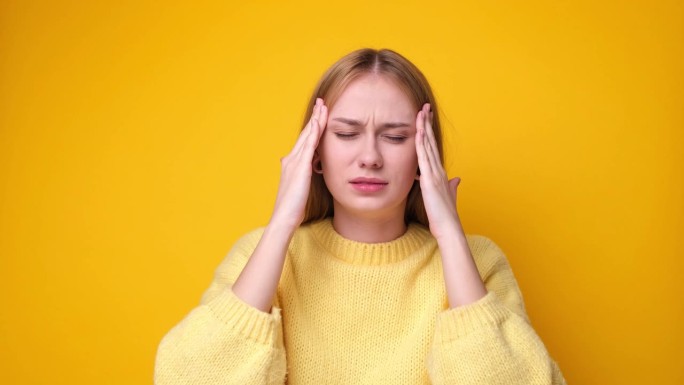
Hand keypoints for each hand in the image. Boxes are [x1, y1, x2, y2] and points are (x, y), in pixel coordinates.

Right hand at [269, 98, 327, 229]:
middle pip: (305, 133)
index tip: (319, 114)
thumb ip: (304, 178)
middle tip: (321, 102)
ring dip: (316, 119)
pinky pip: (309, 145)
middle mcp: (291, 159)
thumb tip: (309, 173)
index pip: (304, 141)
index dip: (312, 127)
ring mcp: (295, 162)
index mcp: (292, 164)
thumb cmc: (293, 209)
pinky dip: (314, 132)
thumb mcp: (300, 189)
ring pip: (307, 135)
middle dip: (314, 117)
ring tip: (323, 105)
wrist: (283, 219)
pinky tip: (319, 122)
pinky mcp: (300, 167)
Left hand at [415, 103, 462, 239]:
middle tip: (424, 107)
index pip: (432, 148)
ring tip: (421, 112)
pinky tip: (419, 132)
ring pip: (428, 146)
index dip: (429, 133)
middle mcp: (438, 170)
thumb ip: (452, 187)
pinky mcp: (430, 180)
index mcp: (440, 174)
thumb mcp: (448, 198)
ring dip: (424, 128)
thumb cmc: (446, 217)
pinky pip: (424, 158)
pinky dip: (422, 144)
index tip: (426, 119)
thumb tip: (457, 180)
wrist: (449, 228)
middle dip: (427, 123)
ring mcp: (434, 174)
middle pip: (431, 142)